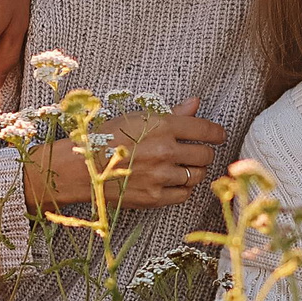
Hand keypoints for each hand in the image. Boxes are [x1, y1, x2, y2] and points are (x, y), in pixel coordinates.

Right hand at [104, 100, 227, 207]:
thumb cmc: (107, 138)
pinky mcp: (155, 197)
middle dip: (204, 153)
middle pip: (205, 155)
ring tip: (181, 167)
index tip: (219, 135)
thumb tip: (195, 103)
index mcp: (161, 126)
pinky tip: (173, 181)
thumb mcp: (137, 118)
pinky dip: (183, 188)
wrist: (82, 168)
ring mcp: (161, 175)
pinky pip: (184, 193)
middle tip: (196, 153)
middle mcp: (164, 150)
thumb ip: (171, 113)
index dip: (217, 133)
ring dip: (194, 171)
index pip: (205, 130)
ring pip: (198, 175)